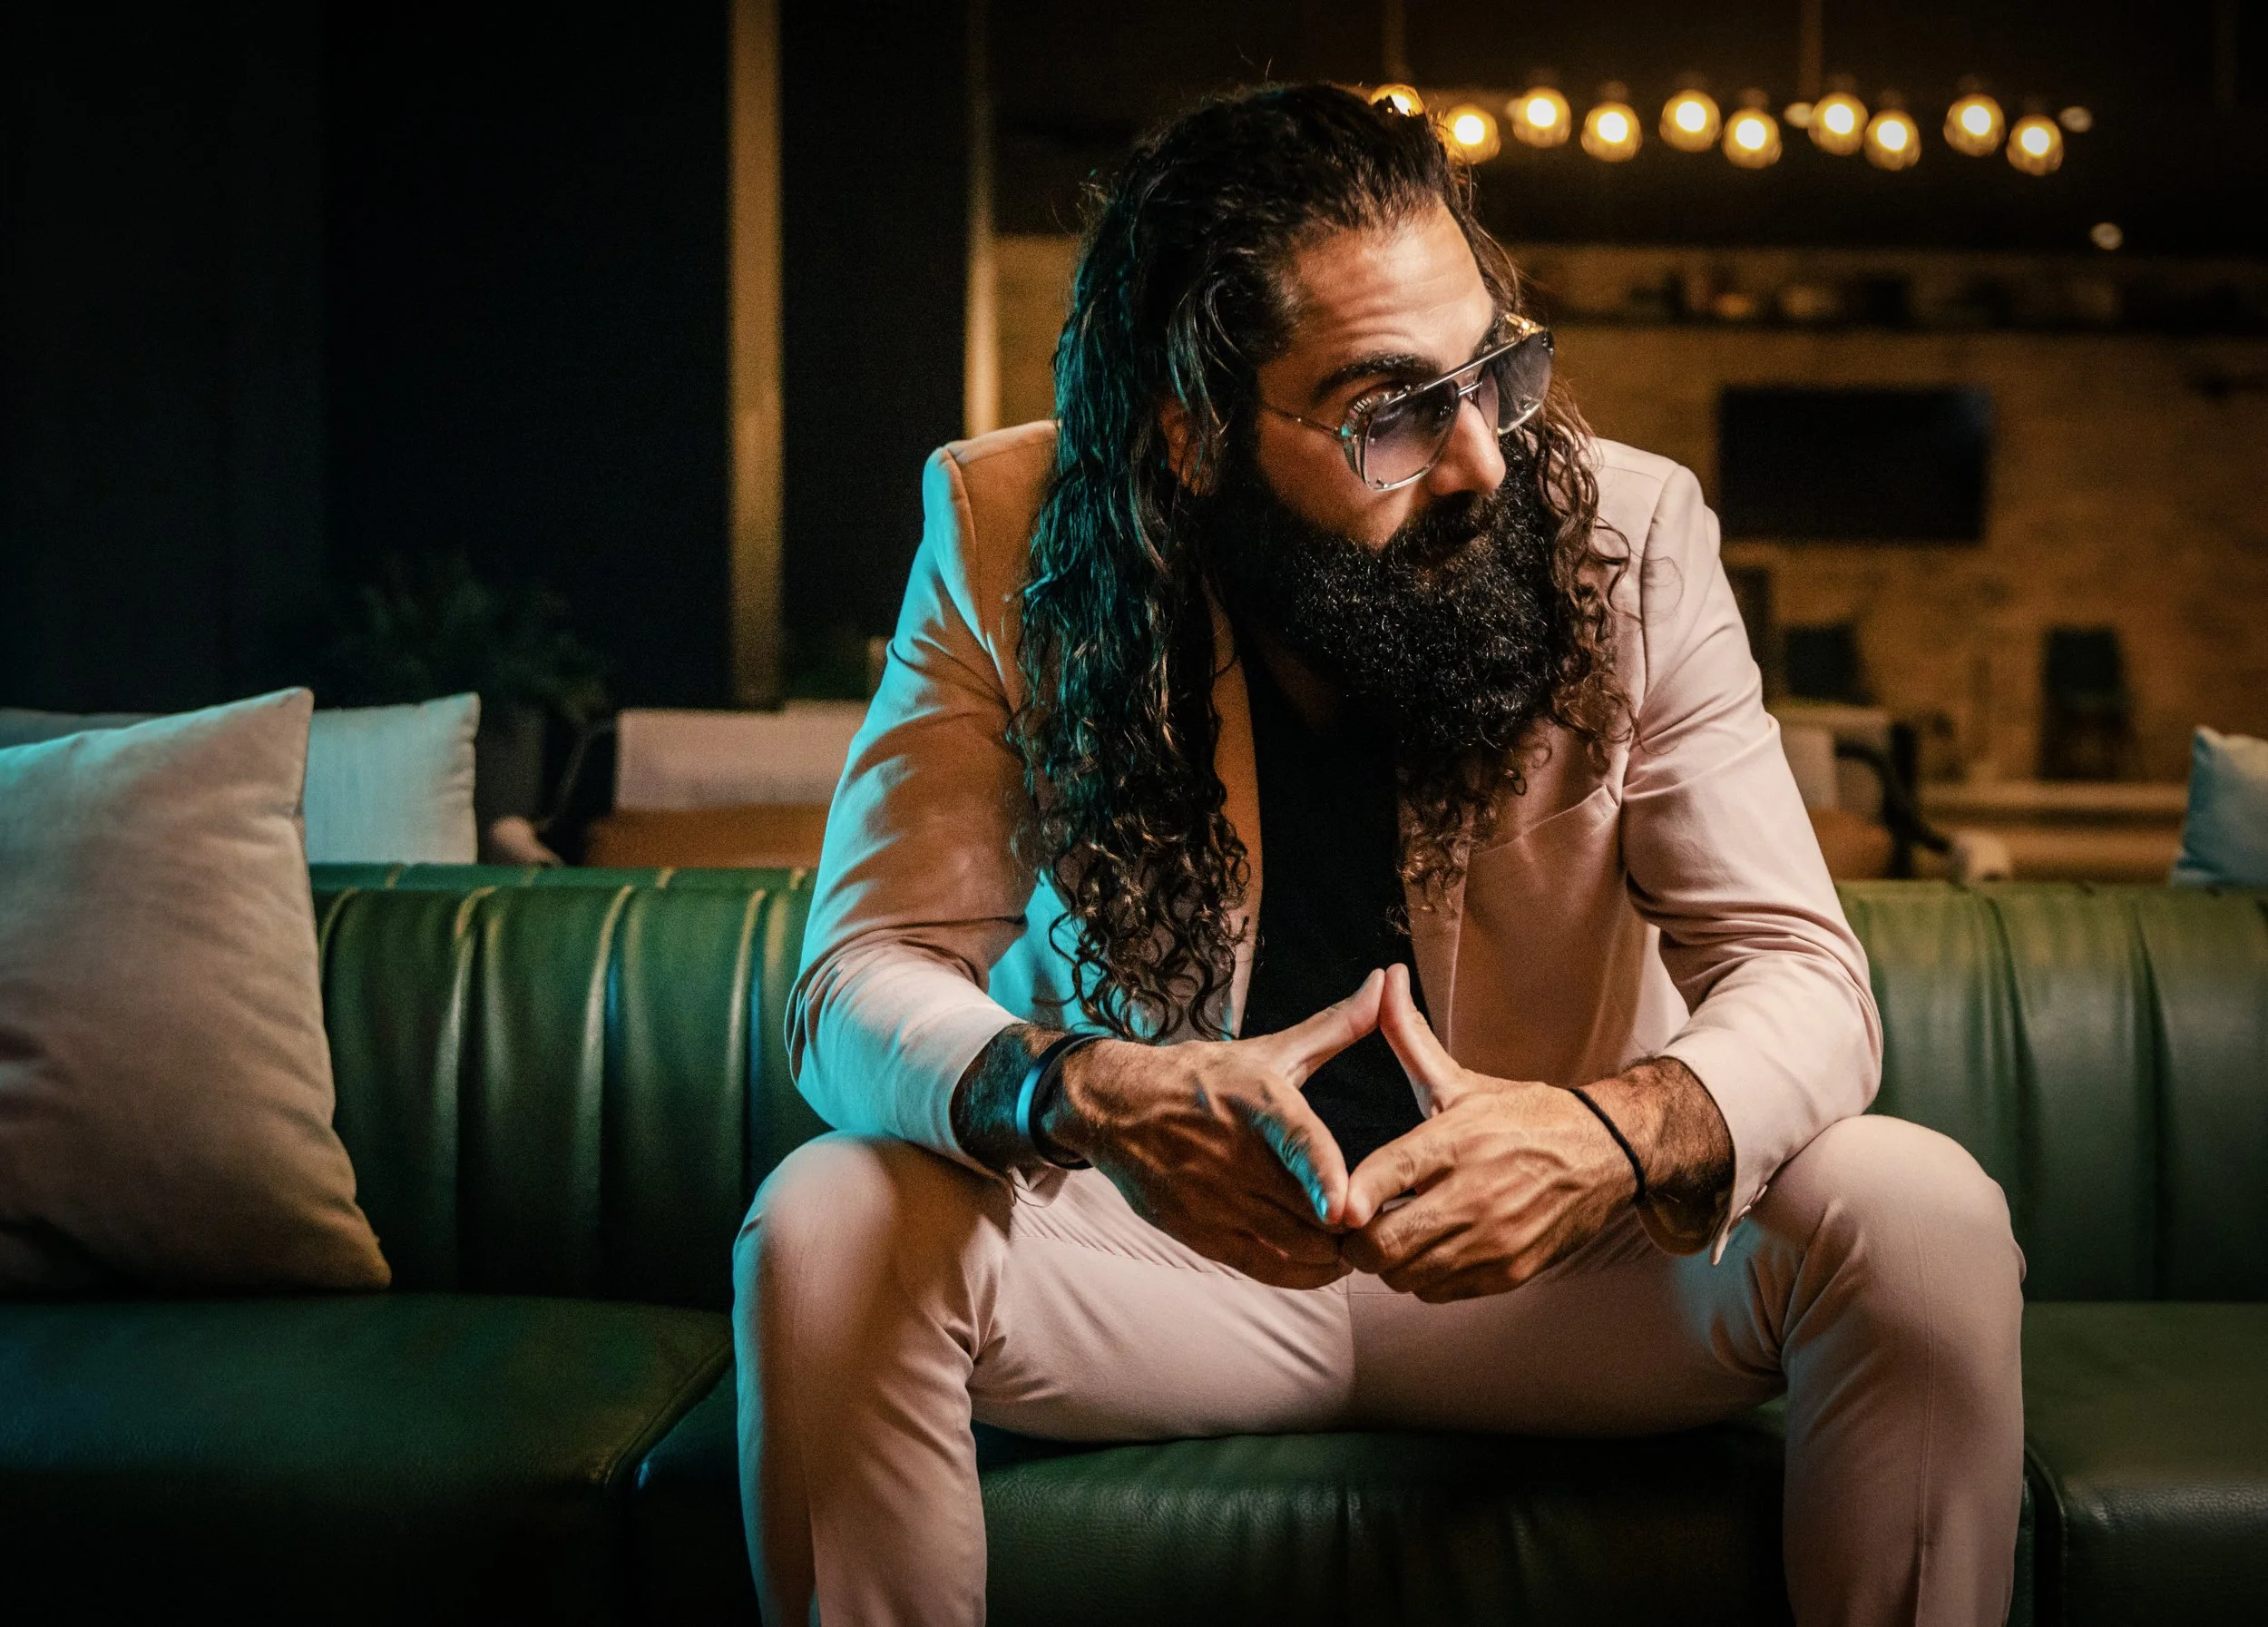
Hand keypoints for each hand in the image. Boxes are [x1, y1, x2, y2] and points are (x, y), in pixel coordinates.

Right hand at [1046, 970, 1383, 1288]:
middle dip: (1351, 1225)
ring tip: (1359, 1246)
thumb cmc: (1202, 1076)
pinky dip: (1299, 1273)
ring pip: (1289, 1243)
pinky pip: (1260, 1266)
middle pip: (1305, 1207)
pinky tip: (1322, 1266)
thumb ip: (1334, 1028)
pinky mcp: (1198, 1230)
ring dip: (1331, 1253)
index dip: (1319, 1174)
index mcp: (1256, 1099)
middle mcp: (1233, 1151)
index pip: (1292, 1140)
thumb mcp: (1268, 1050)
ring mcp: (1212, 1196)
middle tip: (1388, 1227)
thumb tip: (1384, 983)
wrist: (1116, 1107)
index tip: (1342, 1207)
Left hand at [1338, 964, 1634, 1300]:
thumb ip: (1409, 1037)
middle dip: (1357, 1238)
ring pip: (1404, 1276)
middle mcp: (1472, 1195)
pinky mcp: (1508, 1272)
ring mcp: (1492, 1240)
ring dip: (1389, 1261)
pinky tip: (1428, 1248)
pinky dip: (1422, 1277)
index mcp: (1453, 1141)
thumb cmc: (1521, 1116)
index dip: (1344, 1197)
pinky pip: (1438, 1292)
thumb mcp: (1461, 1080)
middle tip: (1358, 1220)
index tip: (1336, 1196)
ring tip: (1394, 1231)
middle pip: (1380, 1245)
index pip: (1375, 1183)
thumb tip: (1385, 978)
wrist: (1605, 1155)